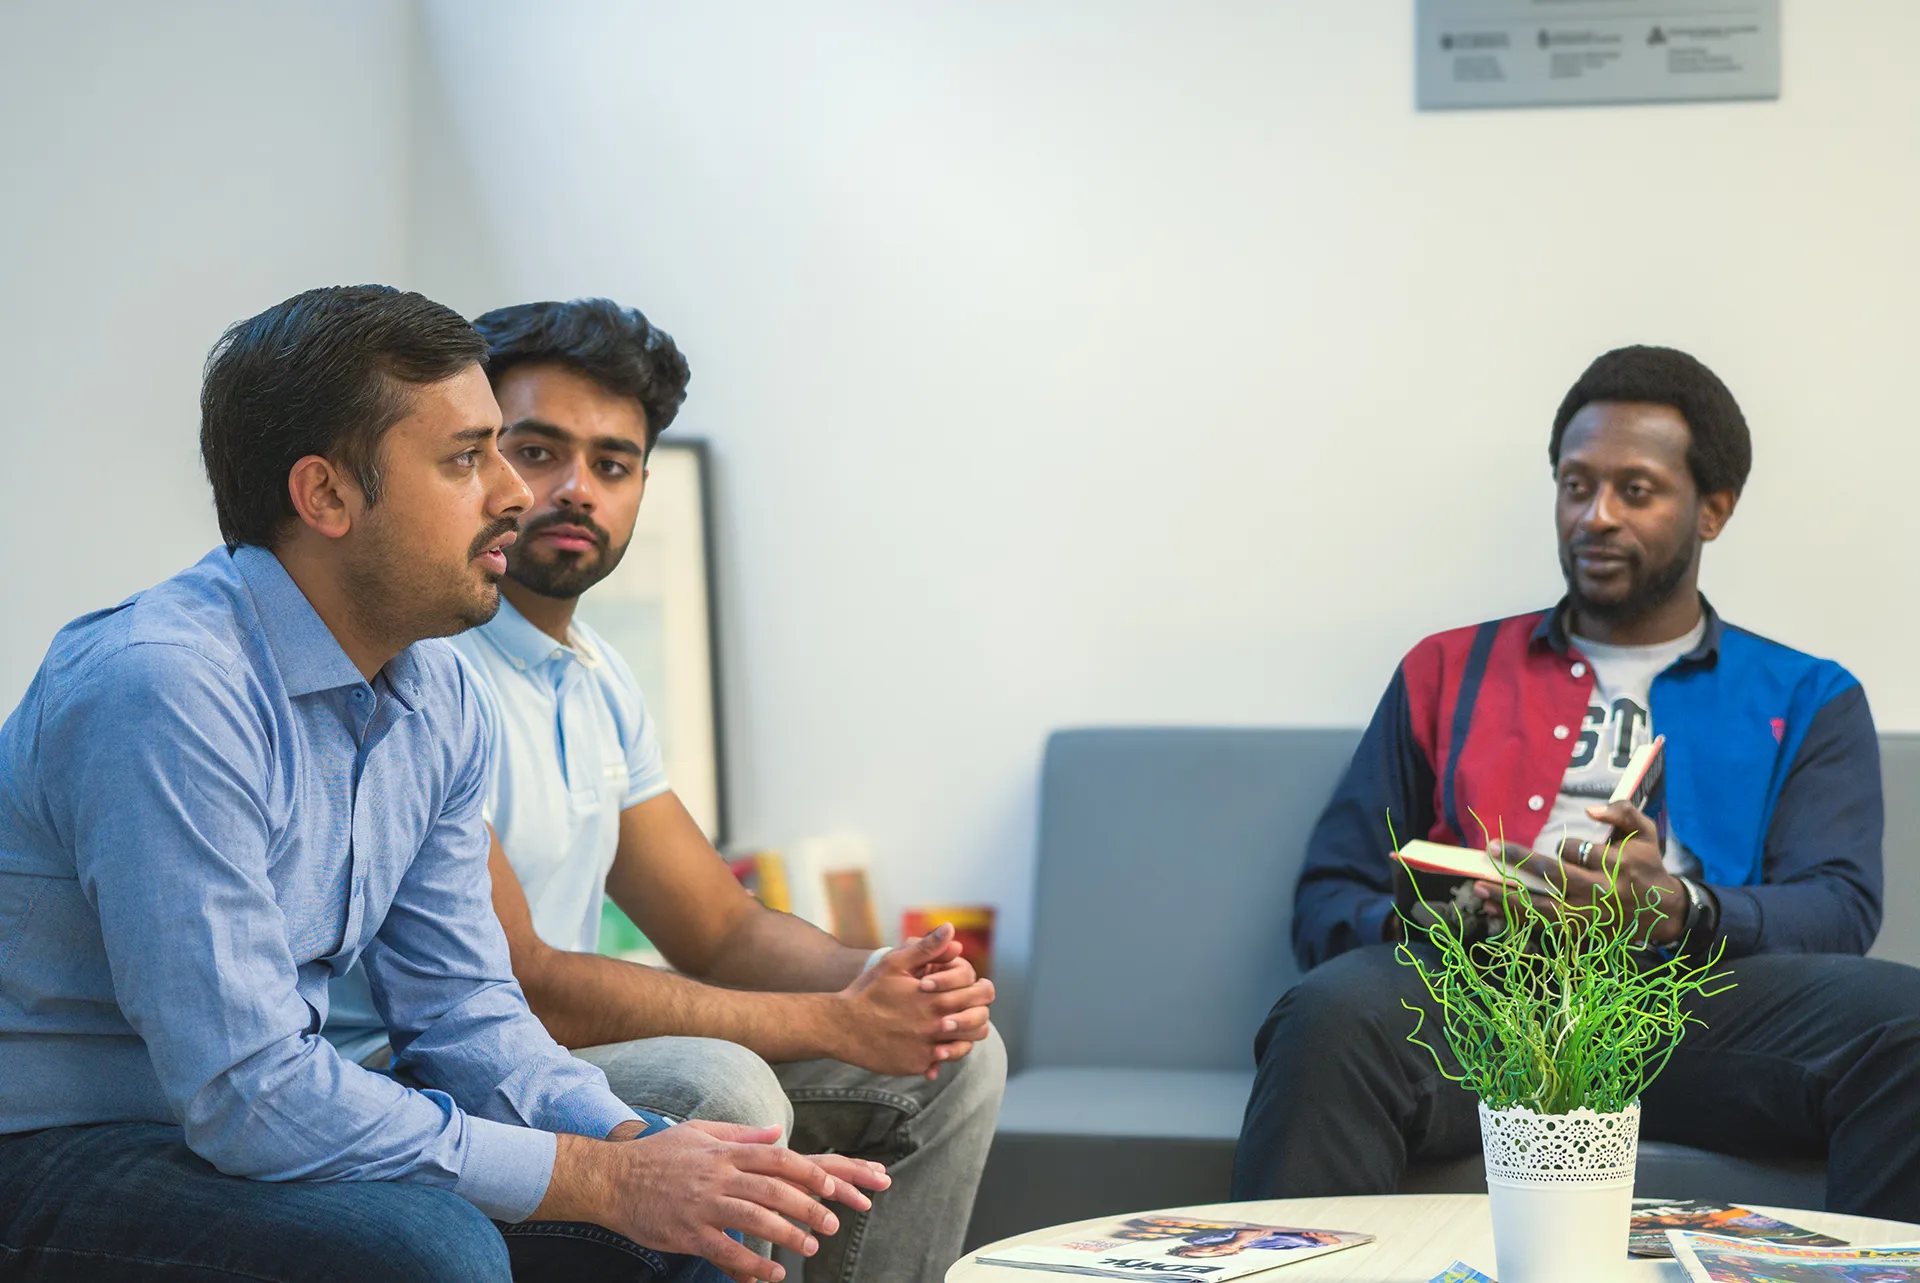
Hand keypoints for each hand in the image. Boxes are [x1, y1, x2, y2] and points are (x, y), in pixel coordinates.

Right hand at [542, 1121, 878, 1282]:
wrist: (612, 1179)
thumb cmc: (657, 1154)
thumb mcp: (699, 1132)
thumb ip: (741, 1133)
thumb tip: (778, 1131)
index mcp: (725, 1151)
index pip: (777, 1158)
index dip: (809, 1173)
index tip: (833, 1187)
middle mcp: (718, 1175)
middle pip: (774, 1190)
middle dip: (809, 1207)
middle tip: (832, 1222)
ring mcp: (703, 1204)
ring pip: (756, 1220)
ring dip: (788, 1235)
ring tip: (810, 1247)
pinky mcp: (688, 1232)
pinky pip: (727, 1251)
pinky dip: (752, 1265)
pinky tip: (771, 1274)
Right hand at [833, 924, 994, 1078]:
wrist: (841, 1026)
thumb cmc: (868, 991)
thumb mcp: (895, 963)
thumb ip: (927, 948)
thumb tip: (951, 928)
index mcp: (937, 998)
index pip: (982, 994)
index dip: (981, 988)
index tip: (974, 987)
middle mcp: (937, 1026)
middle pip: (981, 1021)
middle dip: (979, 1011)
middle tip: (969, 1006)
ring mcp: (928, 1049)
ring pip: (968, 1044)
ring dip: (965, 1034)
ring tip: (954, 1024)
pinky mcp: (917, 1065)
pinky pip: (943, 1061)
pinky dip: (942, 1052)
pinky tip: (932, 1041)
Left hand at [1475, 800, 1685, 943]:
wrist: (1663, 912)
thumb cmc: (1647, 867)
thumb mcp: (1646, 834)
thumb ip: (1624, 812)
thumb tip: (1590, 810)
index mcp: (1617, 866)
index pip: (1578, 851)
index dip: (1564, 846)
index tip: (1558, 846)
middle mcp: (1600, 893)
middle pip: (1554, 876)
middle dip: (1520, 863)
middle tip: (1492, 849)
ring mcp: (1588, 917)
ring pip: (1542, 906)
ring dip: (1508, 896)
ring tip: (1480, 886)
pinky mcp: (1581, 933)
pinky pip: (1542, 925)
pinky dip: (1516, 918)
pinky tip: (1492, 909)